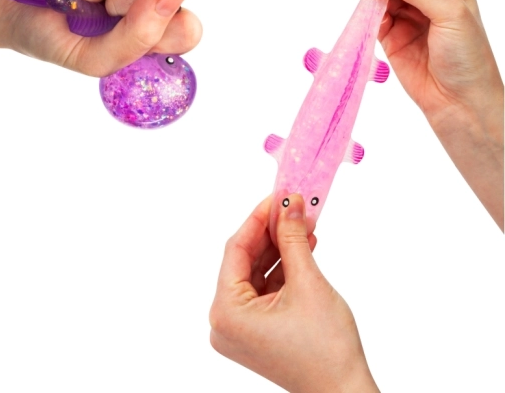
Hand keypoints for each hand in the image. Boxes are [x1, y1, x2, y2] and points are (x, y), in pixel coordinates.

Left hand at [210, 194, 378, 392]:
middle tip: (292, 206)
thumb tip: (290, 205)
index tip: (276, 197)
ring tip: (303, 224)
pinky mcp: (255, 329)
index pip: (236, 250)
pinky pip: (265, 288)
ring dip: (281, 248)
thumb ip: (293, 239)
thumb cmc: (326, 350)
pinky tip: (302, 247)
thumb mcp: (307, 283)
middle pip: (246, 260)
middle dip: (273, 232)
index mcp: (226, 312)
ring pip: (257, 273)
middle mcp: (224, 321)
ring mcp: (239, 327)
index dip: (258, 219)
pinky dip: (283, 269)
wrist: (344, 391)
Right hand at [364, 0, 503, 228]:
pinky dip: (369, 17)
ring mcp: (407, 21)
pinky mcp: (391, 41)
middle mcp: (426, 2)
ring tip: (369, 1)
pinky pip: (375, 21)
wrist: (457, 101)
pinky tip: (369, 17)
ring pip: (383, 0)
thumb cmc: (466, 55)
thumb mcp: (447, 12)